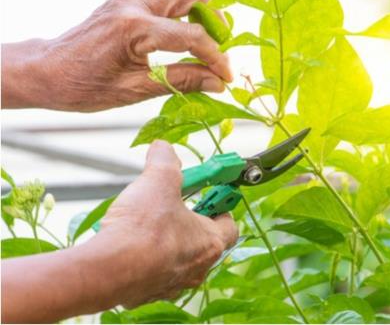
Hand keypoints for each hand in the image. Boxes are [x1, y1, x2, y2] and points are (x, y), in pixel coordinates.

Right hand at [0, 141, 236, 322]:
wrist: (106, 270)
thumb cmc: (141, 229)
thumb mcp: (158, 181)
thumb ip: (165, 161)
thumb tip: (163, 148)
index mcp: (210, 243)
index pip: (230, 227)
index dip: (220, 208)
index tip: (208, 196)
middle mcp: (197, 269)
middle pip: (202, 243)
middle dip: (189, 223)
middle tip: (173, 206)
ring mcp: (173, 285)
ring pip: (177, 260)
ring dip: (166, 242)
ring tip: (146, 225)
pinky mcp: (147, 294)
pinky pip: (152, 274)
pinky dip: (144, 260)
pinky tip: (127, 246)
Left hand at [1, 0, 231, 111]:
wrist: (47, 70)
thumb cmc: (83, 85)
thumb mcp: (136, 90)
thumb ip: (182, 81)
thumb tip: (217, 83)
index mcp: (135, 29)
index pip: (192, 37)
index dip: (216, 58)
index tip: (228, 76)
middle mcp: (133, 4)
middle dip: (213, 21)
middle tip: (223, 46)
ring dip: (199, 10)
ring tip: (208, 37)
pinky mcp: (126, 0)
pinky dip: (181, 9)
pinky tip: (186, 30)